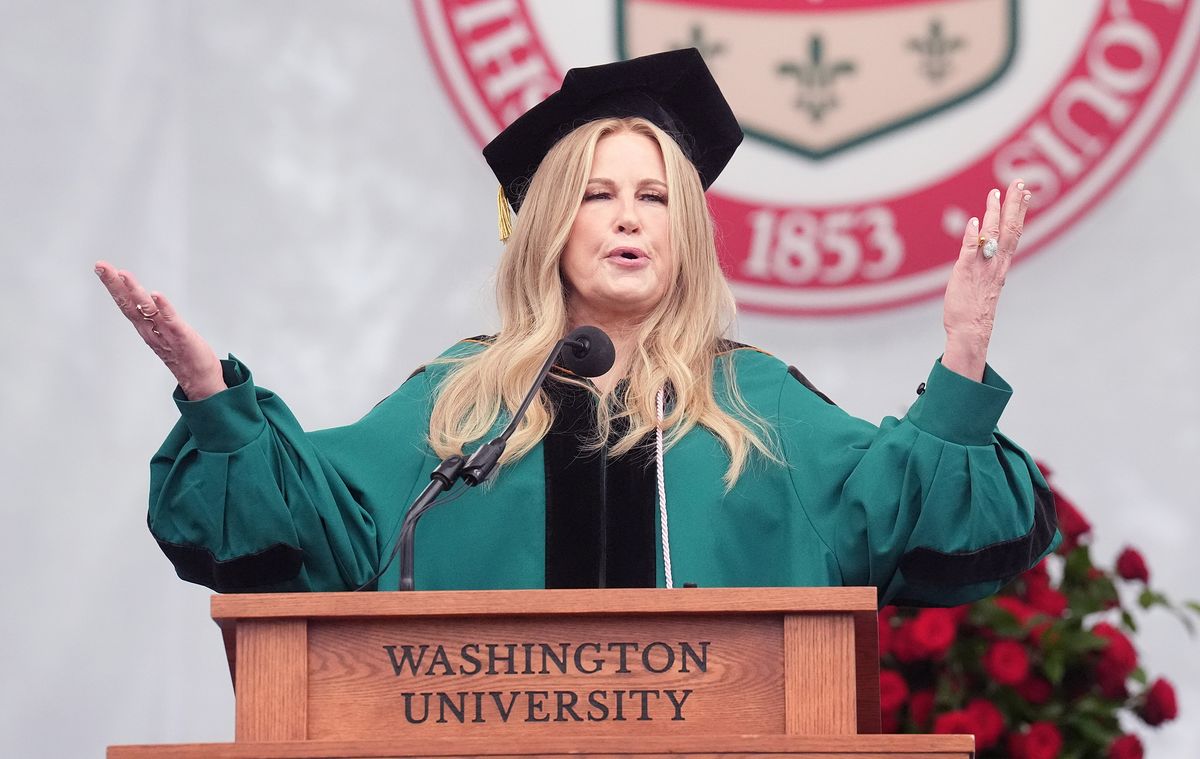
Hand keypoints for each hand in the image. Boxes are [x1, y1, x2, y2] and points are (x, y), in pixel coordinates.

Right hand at [95, 261, 225, 399]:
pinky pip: (170, 321)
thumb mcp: (165, 333)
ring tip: (123, 274)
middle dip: (114, 284)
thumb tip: (149, 300)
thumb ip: (156, 318)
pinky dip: (163, 307)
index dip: (114, 286)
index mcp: (147, 327)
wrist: (200, 380)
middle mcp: (151, 330)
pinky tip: (156, 295)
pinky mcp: (182, 337)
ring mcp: (165, 334)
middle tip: (100, 266)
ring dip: (134, 291)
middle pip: (129, 304)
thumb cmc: (185, 356)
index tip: (102, 268)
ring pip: (146, 310)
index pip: (127, 304)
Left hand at [941, 179, 1031, 380]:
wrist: (970, 330)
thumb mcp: (985, 282)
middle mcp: (995, 263)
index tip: (1024, 193)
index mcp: (1001, 265)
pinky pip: (971, 251)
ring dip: (994, 214)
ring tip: (995, 193)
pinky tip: (975, 221)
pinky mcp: (966, 272)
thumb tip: (984, 248)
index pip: (1014, 233)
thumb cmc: (974, 309)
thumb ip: (986, 263)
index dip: (1019, 212)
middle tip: (1019, 184)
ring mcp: (982, 267)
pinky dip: (973, 236)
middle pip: (1009, 229)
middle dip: (1014, 206)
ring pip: (992, 235)